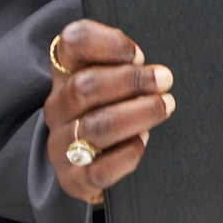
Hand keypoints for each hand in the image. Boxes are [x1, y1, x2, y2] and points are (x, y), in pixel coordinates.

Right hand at [44, 20, 174, 204]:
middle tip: (164, 79)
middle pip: (84, 86)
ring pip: (96, 126)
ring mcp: (61, 144)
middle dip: (131, 81)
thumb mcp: (112, 78)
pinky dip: (127, 154)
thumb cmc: (111, 109)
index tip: (137, 53)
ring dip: (137, 113)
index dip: (107, 43)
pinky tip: (143, 142)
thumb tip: (143, 62)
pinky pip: (100, 169)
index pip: (72, 43)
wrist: (94, 166)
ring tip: (165, 106)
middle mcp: (57, 106)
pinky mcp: (73, 179)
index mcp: (65, 73)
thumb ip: (124, 63)